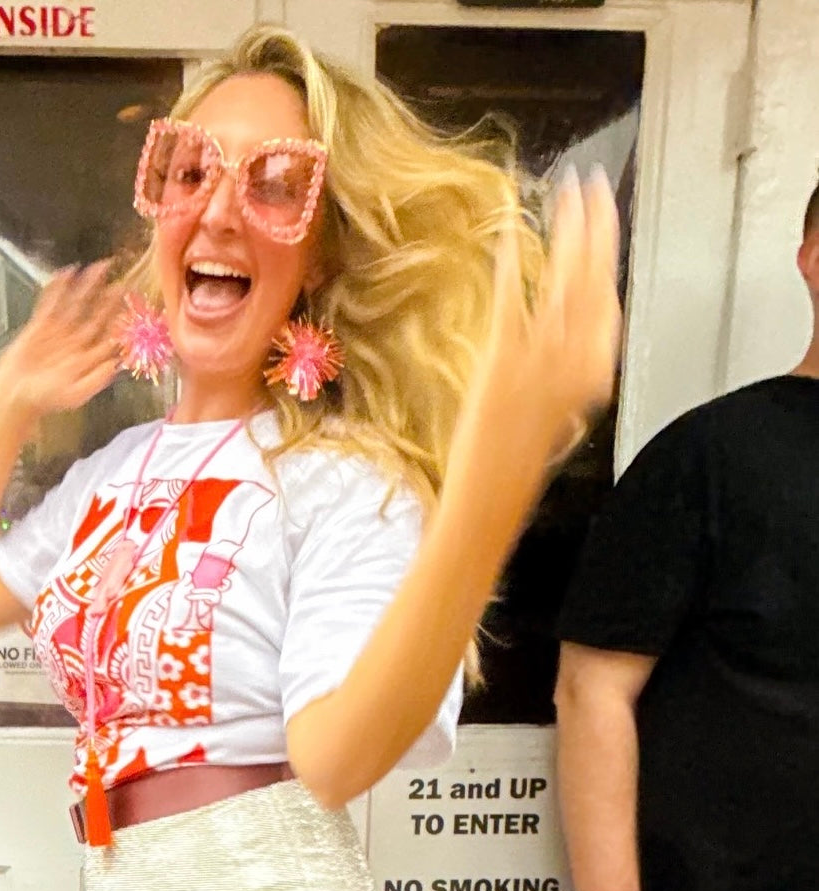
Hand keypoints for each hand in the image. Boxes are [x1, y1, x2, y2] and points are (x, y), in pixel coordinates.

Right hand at [0, 260, 125, 419]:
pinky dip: (58, 288)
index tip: (131, 302)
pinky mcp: (39, 326)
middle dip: (108, 296)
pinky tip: (67, 273)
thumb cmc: (45, 400)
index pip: (108, 332)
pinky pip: (50, 303)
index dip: (119, 316)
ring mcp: (58, 332)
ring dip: (87, 286)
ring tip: (99, 267)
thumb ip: (96, 380)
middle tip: (123, 277)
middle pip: (96, 314)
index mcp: (87, 357)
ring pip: (76, 304)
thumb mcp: (74, 394)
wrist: (15, 396)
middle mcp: (76, 342)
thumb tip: (116, 364)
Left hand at [457, 168, 622, 478]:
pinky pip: (510, 302)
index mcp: (593, 376)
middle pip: (593, 282)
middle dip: (595, 229)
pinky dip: (512, 266)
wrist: (490, 498)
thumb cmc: (517, 466)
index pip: (608, 306)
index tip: (604, 219)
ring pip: (562, 283)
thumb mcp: (558, 418)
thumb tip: (569, 345)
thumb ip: (567, 377)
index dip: (607, 258)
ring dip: (565, 234)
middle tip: (591, 185)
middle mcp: (574, 362)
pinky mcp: (500, 361)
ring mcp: (539, 359)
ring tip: (565, 194)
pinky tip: (509, 233)